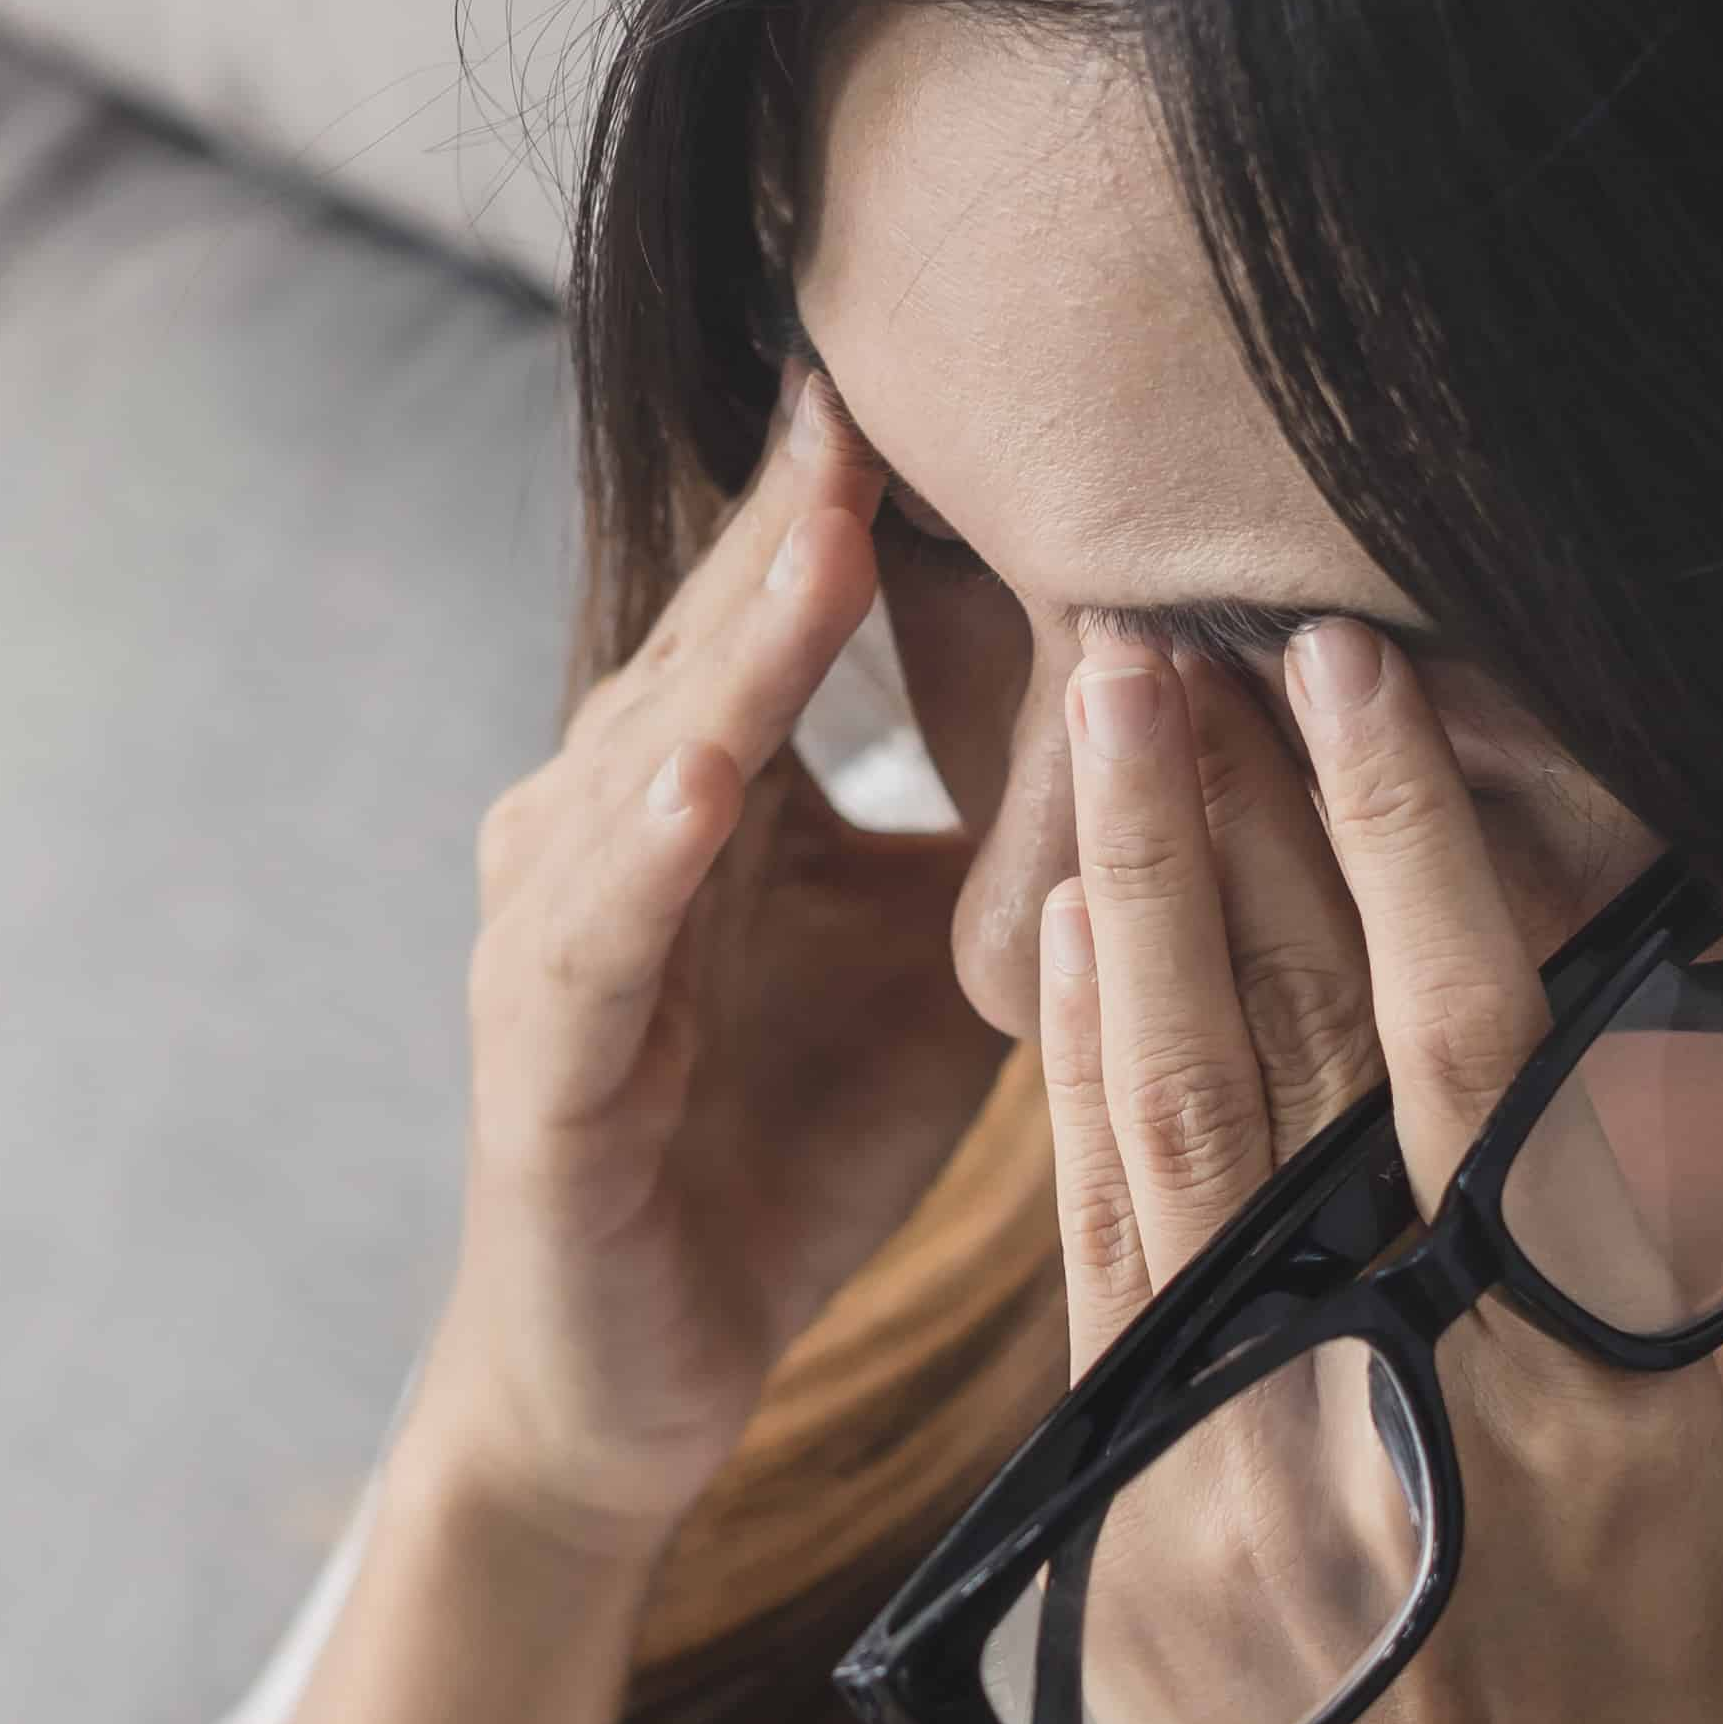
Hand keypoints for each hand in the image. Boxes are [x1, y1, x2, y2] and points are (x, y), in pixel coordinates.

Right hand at [414, 376, 1003, 1554]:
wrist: (638, 1378)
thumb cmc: (783, 1155)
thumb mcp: (942, 968)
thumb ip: (1019, 838)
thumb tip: (1186, 704)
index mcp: (700, 785)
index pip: (785, 602)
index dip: (865, 483)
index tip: (971, 345)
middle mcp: (604, 823)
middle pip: (717, 635)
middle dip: (805, 506)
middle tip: (897, 354)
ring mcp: (557, 931)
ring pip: (656, 748)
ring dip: (740, 638)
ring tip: (827, 512)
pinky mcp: (537, 1058)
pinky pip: (597, 933)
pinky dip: (649, 846)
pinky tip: (709, 771)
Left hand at [1029, 616, 1722, 1723]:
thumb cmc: (1679, 1677)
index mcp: (1557, 1355)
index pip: (1462, 1039)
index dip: (1398, 843)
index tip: (1345, 668)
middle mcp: (1379, 1384)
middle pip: (1269, 1047)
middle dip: (1207, 825)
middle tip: (1151, 626)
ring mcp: (1226, 1448)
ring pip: (1153, 1123)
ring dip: (1117, 909)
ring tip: (1089, 721)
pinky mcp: (1120, 1506)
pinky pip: (1087, 1250)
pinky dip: (1066, 1088)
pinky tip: (1051, 943)